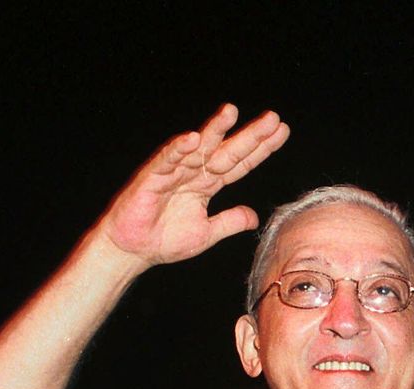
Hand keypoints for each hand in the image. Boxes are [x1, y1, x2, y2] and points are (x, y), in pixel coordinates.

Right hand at [99, 103, 288, 266]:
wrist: (133, 250)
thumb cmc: (165, 239)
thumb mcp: (207, 233)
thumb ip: (229, 222)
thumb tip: (253, 217)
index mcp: (207, 184)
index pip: (239, 163)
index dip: (260, 149)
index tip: (281, 132)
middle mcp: (193, 172)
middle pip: (226, 150)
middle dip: (249, 135)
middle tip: (273, 118)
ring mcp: (173, 172)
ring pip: (198, 148)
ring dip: (214, 130)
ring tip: (232, 112)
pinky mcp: (151, 178)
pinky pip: (167, 161)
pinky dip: (178, 150)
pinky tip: (193, 139)